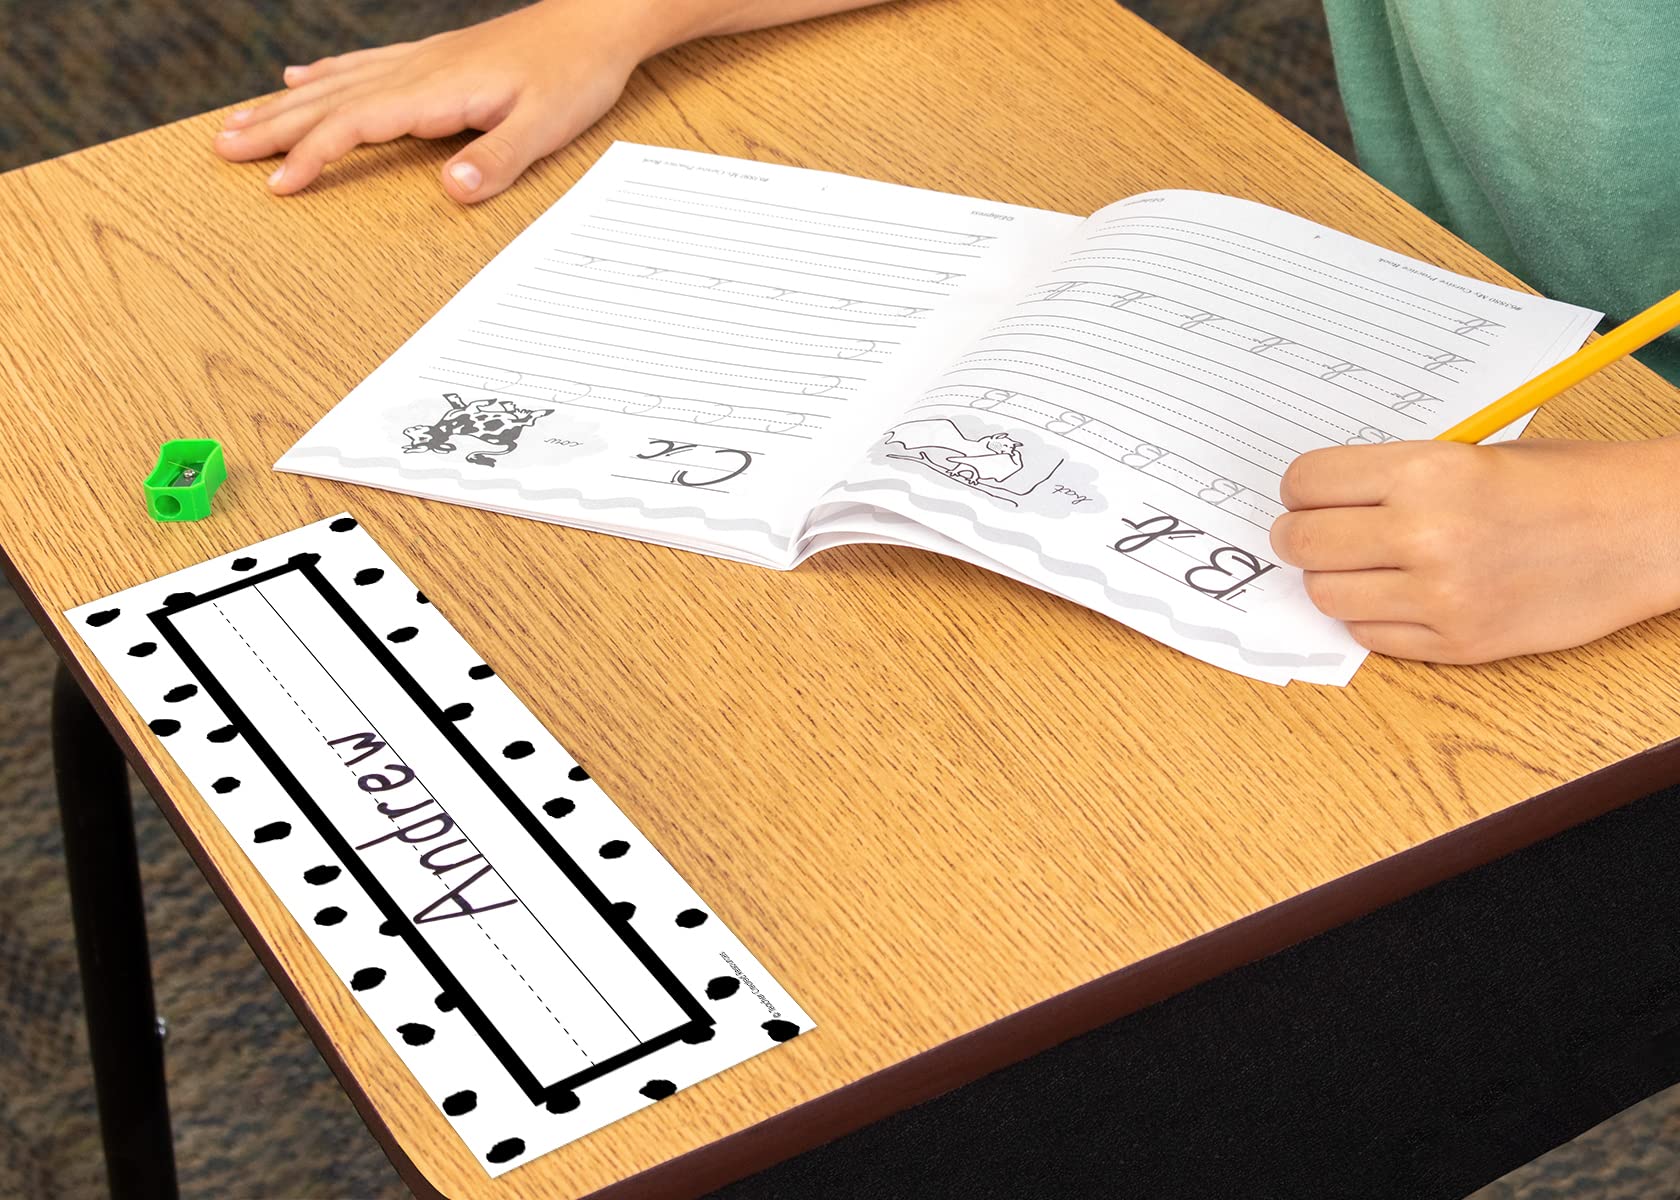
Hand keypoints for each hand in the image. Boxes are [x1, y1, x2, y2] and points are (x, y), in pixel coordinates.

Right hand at [212, 1, 675, 201]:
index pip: (356, 124)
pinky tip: (299, 80)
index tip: (278, 185)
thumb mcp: (546, 126)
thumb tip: (450, 189)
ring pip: (337, 83)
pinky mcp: (435, 57)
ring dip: (285, 105)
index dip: (313, 155)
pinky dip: (325, 76)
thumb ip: (498, 158)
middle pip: (330, 100)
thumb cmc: (575, 73)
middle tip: (222, 150)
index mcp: (437, 90)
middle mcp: (418, 70)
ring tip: (239, 122)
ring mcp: (422, 60)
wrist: (596, 18)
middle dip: (274, 127)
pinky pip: (364, 65)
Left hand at [1269, 437, 1679, 662]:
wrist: (1644, 530)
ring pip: (1327, 596)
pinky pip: (1371, 636)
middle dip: (1299, 537)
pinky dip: (1373, 618)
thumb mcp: (1468, 454)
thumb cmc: (1561, 483)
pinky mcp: (1458, 642)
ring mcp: (1439, 594)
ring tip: (1364, 566)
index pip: (1306, 483)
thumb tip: (1320, 501)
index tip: (1309, 496)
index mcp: (1423, 472)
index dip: (1299, 491)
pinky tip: (1402, 596)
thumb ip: (1392, 479)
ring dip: (1334, 581)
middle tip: (1314, 535)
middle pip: (1302, 542)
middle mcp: (1423, 533)